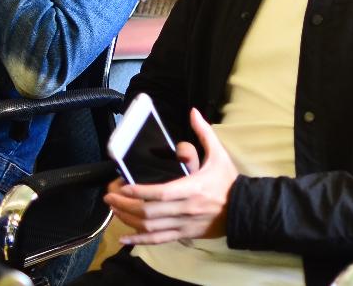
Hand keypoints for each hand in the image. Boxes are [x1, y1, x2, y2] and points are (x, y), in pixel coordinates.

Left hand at [105, 109, 237, 245]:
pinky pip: (158, 240)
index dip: (139, 191)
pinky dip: (139, 240)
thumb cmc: (228, 181)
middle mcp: (186, 208)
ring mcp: (184, 224)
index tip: (123, 186)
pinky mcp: (184, 235)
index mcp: (193, 188)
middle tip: (110, 195)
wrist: (243, 208)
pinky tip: (124, 238)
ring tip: (114, 208)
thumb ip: (204, 133)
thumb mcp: (219, 154)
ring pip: (150, 227)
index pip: (161, 192)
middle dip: (125, 204)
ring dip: (128, 218)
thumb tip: (193, 112)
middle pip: (149, 211)